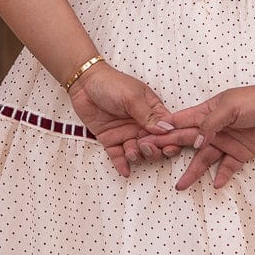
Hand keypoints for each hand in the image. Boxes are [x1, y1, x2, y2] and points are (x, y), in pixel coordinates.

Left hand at [66, 61, 176, 177]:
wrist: (84, 84)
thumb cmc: (112, 84)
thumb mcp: (132, 97)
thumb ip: (148, 115)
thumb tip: (166, 130)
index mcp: (152, 111)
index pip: (167, 130)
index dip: (170, 140)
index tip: (168, 146)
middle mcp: (141, 125)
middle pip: (155, 145)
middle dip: (153, 150)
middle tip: (145, 146)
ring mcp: (126, 133)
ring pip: (138, 152)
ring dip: (137, 156)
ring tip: (131, 151)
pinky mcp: (111, 139)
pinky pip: (118, 156)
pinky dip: (122, 165)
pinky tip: (125, 171)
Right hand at [135, 82, 254, 189]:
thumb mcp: (229, 107)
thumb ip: (210, 124)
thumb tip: (196, 142)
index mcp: (206, 113)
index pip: (180, 123)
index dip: (163, 130)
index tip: (145, 138)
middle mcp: (212, 129)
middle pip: (186, 142)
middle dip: (169, 150)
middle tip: (151, 160)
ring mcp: (225, 142)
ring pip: (204, 159)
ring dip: (193, 171)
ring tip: (180, 186)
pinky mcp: (240, 153)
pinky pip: (227, 167)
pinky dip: (221, 176)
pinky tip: (215, 184)